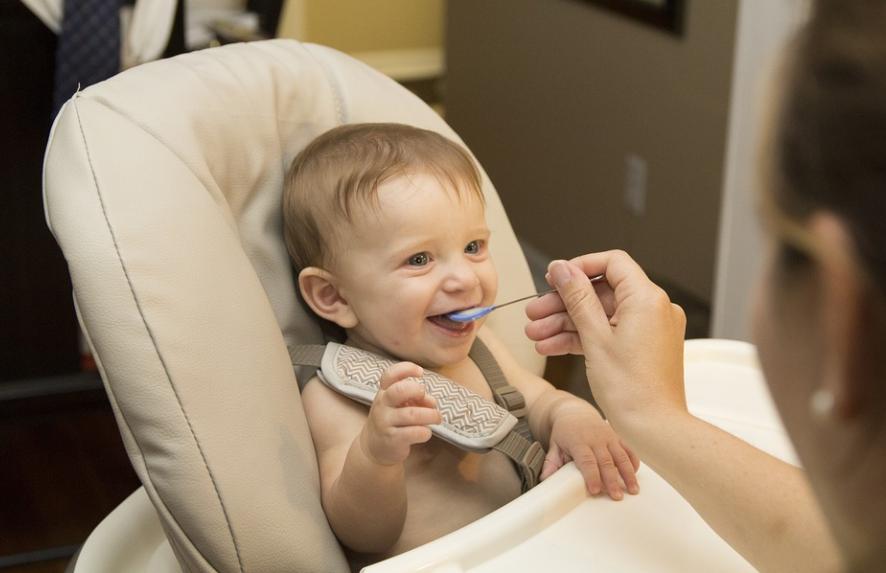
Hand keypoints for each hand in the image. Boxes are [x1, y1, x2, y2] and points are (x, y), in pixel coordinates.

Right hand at [360, 362, 441, 465]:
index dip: (406, 369)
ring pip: (412, 414)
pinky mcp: (392, 440)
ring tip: (436, 418)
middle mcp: (382, 405)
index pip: (389, 375)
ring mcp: (385, 423)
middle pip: (399, 391)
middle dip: (418, 391)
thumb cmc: (392, 420)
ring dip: (431, 415)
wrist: (374, 447)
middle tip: (427, 399)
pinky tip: (426, 433)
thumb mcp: (399, 405)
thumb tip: (432, 402)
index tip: (420, 372)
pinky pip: (414, 433)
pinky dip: (425, 432)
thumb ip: (416, 398)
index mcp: (384, 392)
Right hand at [524, 251, 687, 436]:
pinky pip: (609, 332)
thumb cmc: (632, 390)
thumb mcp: (595, 338)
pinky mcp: (644, 347)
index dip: (579, 267)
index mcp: (647, 299)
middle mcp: (654, 309)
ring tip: (536, 335)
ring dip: (566, 323)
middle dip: (564, 303)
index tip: (554, 278)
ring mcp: (650, 329)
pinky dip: (583, 337)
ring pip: (601, 315)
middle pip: (601, 292)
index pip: (612, 263)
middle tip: (535, 313)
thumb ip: (577, 298)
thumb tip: (562, 269)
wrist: (654, 429)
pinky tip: (553, 346)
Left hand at [541, 401, 639, 499]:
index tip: (595, 490)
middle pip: (606, 461)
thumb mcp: (554, 445)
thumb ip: (551, 462)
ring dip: (628, 474)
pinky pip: (628, 450)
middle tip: (616, 497)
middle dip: (612, 480)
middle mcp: (596, 439)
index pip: (586, 460)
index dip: (591, 476)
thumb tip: (544, 480)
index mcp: (578, 441)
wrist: (574, 411)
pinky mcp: (616, 437)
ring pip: (621, 456)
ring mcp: (608, 437)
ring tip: (633, 490)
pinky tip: (635, 476)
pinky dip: (633, 462)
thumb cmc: (564, 432)